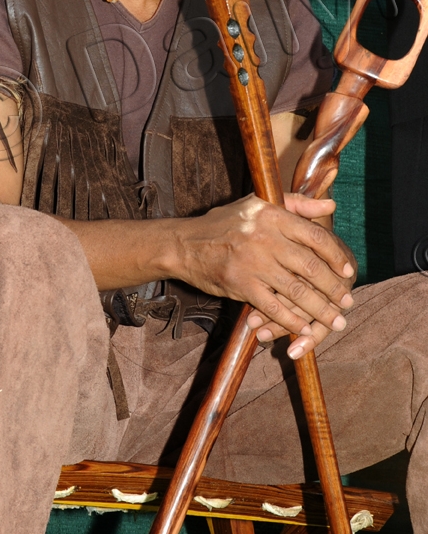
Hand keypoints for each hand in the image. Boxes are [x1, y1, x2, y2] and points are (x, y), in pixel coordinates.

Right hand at [173, 193, 354, 348]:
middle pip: (310, 266)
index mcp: (272, 215)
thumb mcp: (258, 204)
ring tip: (336, 321)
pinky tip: (305, 329)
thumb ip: (296, 204)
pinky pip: (273, 306)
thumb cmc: (225, 222)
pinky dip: (292, 321)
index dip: (335, 256)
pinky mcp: (240, 284)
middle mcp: (264, 237)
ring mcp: (252, 262)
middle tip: (347, 302)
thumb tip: (331, 207)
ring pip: (296, 290)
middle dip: (333, 288)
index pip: (314, 236)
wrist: (185, 244)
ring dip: (320, 309)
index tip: (348, 270)